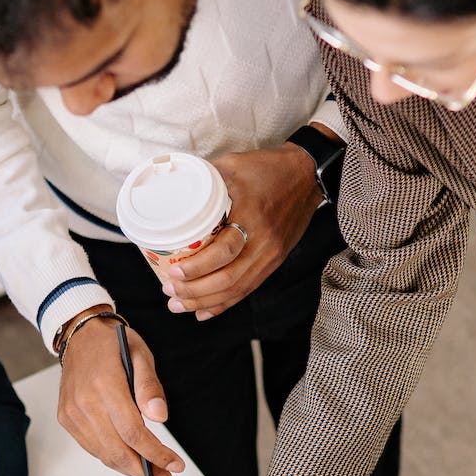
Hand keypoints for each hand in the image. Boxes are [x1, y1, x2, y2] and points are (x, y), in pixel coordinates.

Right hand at [55, 314, 185, 475]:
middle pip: (119, 452)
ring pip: (105, 455)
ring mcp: (72, 414)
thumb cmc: (113, 343)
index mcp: (104, 386)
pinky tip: (134, 462)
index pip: (133, 432)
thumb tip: (160, 417)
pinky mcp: (67, 419)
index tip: (177, 466)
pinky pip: (94, 449)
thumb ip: (150, 387)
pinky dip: (115, 458)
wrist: (79, 334)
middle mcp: (84, 404)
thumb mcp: (141, 354)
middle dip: (148, 475)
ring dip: (133, 471)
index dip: (156, 454)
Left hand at [164, 143, 323, 318]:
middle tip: (169, 291)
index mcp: (252, 216)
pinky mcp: (273, 261)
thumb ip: (205, 179)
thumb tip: (172, 190)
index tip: (174, 272)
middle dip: (195, 291)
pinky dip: (225, 303)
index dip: (198, 267)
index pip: (225, 251)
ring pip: (237, 288)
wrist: (306, 175)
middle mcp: (264, 242)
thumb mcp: (233, 164)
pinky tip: (204, 311)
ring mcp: (271, 255)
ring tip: (179, 304)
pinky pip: (248, 288)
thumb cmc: (268, 167)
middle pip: (228, 278)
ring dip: (205, 301)